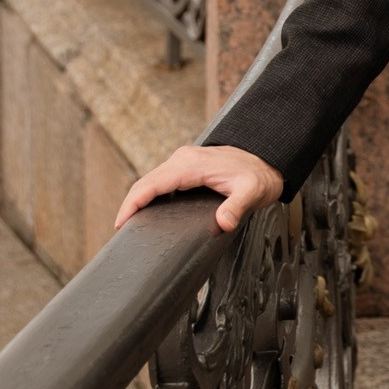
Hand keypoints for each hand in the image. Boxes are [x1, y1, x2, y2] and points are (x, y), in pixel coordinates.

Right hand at [115, 144, 284, 235]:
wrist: (268, 159)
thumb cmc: (259, 175)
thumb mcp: (252, 192)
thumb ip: (237, 207)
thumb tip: (223, 222)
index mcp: (192, 164)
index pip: (153, 183)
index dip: (134, 202)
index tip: (122, 221)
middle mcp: (184, 159)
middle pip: (146, 181)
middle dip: (130, 204)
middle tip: (120, 228)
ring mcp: (184, 162)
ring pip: (151, 180)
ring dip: (138, 199)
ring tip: (129, 222)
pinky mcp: (187, 167)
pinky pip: (161, 180)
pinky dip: (149, 194)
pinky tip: (147, 210)